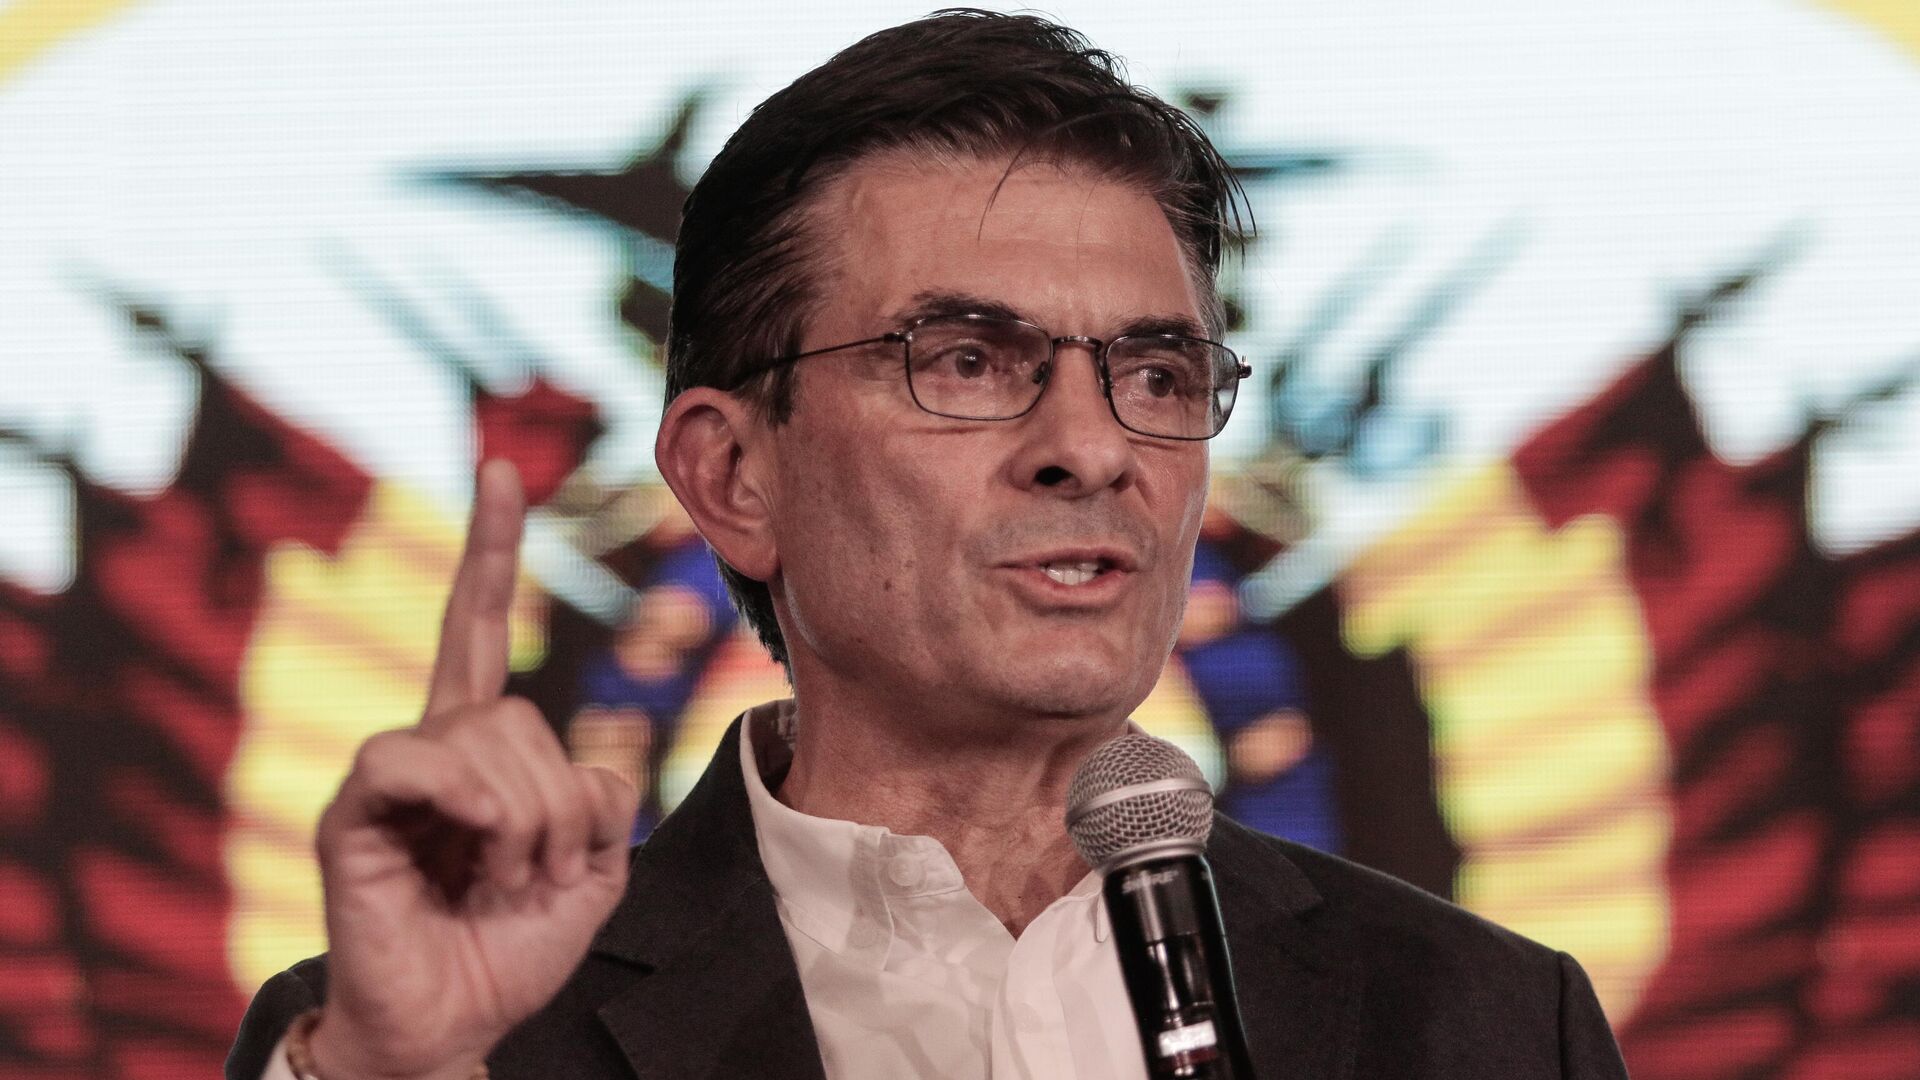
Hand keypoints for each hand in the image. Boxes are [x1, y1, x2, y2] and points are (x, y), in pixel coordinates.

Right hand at [307, 461, 638, 1079]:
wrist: (458, 1025)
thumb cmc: (515, 945)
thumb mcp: (595, 866)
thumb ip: (602, 799)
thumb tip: (581, 766)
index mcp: (483, 748)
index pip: (478, 627)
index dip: (490, 552)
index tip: (502, 471)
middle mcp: (431, 747)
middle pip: (517, 712)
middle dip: (557, 802)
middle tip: (540, 871)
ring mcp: (388, 778)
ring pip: (483, 738)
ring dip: (525, 825)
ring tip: (504, 882)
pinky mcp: (349, 815)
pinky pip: (407, 760)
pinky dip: (460, 800)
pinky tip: (471, 845)